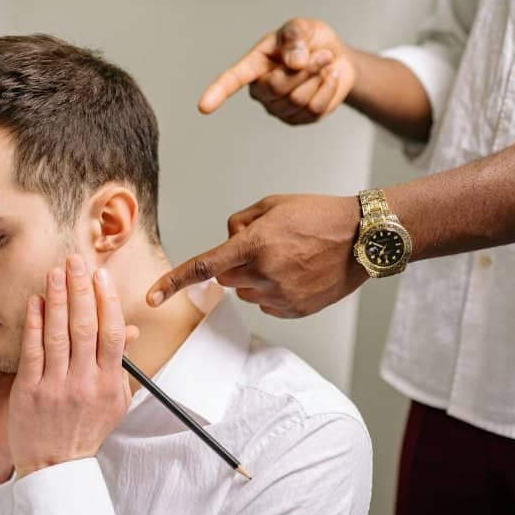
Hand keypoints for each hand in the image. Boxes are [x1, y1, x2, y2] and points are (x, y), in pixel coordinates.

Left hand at [8, 256, 131, 477]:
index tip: (100, 275)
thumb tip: (125, 331)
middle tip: (75, 261)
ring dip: (56, 298)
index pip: (112, 333)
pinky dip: (34, 323)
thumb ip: (118, 366)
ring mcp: (56, 387)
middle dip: (80, 289)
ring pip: (58, 334)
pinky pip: (32, 350)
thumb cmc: (84, 431)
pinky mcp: (29, 391)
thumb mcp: (113, 401)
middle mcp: (85, 383)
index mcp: (109, 383)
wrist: (55, 467)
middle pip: (85, 326)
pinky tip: (34, 301)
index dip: (107, 300)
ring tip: (54, 272)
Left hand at [148, 194, 367, 317]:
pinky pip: (267, 303)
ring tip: (288, 258)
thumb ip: (239, 224)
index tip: (152, 297)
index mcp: (254, 245)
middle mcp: (264, 274)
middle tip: (266, 245)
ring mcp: (280, 295)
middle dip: (235, 263)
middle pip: (226, 278)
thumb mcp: (272, 205)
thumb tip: (226, 243)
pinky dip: (273, 291)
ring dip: (255, 278)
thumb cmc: (318, 215)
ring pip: (246, 292)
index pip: (204, 267)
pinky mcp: (295, 310)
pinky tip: (297, 273)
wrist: (363, 238)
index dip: (174, 282)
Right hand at [198, 18, 356, 124]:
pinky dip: (329, 89)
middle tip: (323, 54)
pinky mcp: (298, 119)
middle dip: (305, 69)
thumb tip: (293, 62)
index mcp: (253, 65)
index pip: (232, 79)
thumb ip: (294, 37)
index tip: (204, 106)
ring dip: (319, 77)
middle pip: (277, 87)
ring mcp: (278, 108)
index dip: (218, 92)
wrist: (334, 57)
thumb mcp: (302, 27)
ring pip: (298, 100)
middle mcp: (260, 90)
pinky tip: (329, 78)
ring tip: (326, 62)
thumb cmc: (310, 41)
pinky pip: (314, 109)